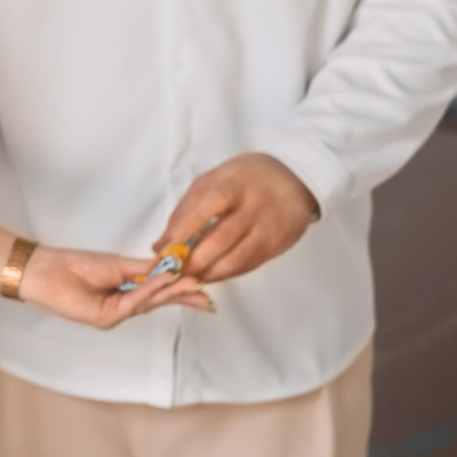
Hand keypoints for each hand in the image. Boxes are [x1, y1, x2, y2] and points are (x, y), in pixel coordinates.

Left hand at [16, 246, 211, 328]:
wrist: (47, 271)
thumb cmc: (75, 265)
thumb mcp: (116, 264)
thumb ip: (143, 269)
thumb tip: (170, 266)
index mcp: (125, 292)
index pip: (157, 292)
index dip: (179, 289)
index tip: (202, 284)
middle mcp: (122, 306)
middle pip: (157, 301)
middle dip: (182, 295)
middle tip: (206, 293)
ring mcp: (115, 315)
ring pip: (148, 303)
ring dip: (171, 292)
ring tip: (193, 282)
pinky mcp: (106, 318)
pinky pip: (133, 303)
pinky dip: (150, 291)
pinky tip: (165, 281)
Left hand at [154, 152, 319, 285]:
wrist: (295, 180)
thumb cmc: (245, 178)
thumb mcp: (215, 179)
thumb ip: (187, 209)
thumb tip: (161, 244)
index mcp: (235, 184)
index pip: (210, 204)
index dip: (187, 226)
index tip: (167, 246)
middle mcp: (255, 207)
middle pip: (222, 239)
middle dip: (195, 260)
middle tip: (173, 273)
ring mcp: (268, 229)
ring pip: (236, 259)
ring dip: (209, 273)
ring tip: (189, 279)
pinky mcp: (277, 246)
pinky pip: (248, 265)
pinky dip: (225, 274)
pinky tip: (210, 275)